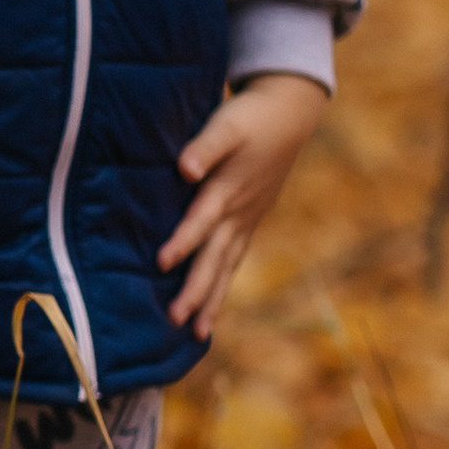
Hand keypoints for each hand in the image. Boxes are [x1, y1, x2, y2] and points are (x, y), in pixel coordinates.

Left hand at [159, 71, 326, 335]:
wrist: (289, 114)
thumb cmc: (250, 117)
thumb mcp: (226, 124)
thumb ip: (204, 146)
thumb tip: (184, 168)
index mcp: (228, 190)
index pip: (200, 222)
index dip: (182, 242)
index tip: (160, 263)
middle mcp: (238, 213)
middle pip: (214, 258)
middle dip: (196, 290)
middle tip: (175, 321)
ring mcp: (246, 221)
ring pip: (226, 267)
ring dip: (211, 300)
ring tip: (198, 334)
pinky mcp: (249, 222)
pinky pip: (233, 261)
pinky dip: (222, 286)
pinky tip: (212, 310)